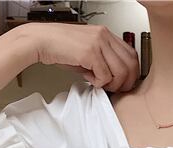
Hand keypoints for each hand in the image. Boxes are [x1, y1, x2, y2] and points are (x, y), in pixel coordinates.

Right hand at [25, 22, 139, 92]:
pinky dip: (98, 83)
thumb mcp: (88, 53)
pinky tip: (88, 78)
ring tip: (98, 82)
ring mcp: (98, 42)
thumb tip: (115, 79)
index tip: (122, 83)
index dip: (131, 73)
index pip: (131, 55)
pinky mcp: (90, 52)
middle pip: (131, 64)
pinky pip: (105, 76)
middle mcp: (104, 35)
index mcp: (105, 33)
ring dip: (111, 84)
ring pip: (121, 72)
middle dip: (125, 82)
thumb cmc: (61, 47)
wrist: (41, 41)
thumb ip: (104, 62)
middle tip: (113, 87)